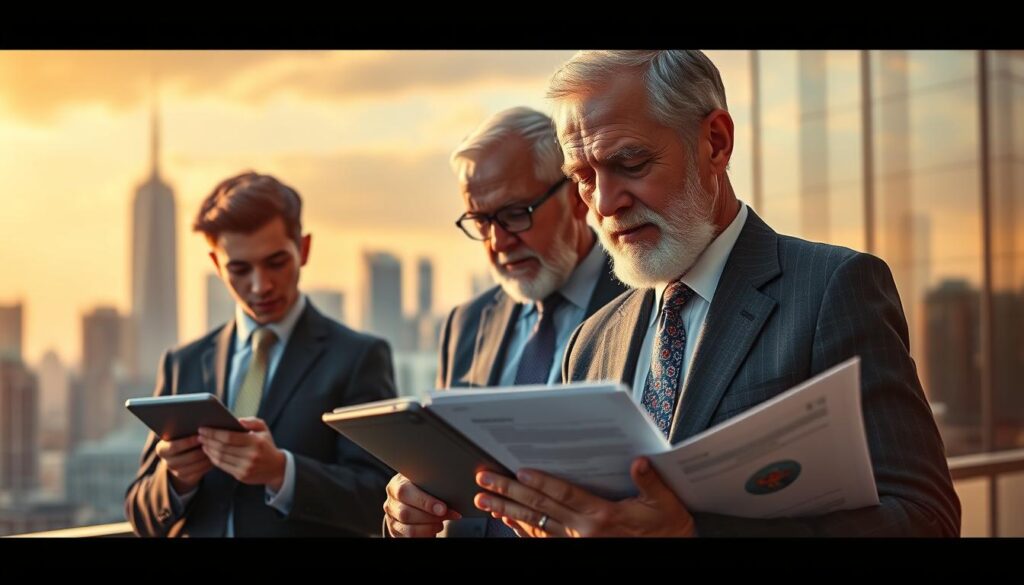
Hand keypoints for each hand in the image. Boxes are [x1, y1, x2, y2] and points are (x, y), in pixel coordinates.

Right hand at [156, 435, 212, 493]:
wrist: (181, 458)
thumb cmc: (182, 440)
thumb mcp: (179, 435)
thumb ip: (185, 430)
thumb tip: (200, 424)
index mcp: (162, 449)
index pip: (173, 447)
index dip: (188, 442)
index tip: (200, 436)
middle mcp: (167, 462)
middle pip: (187, 458)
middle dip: (201, 450)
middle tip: (213, 443)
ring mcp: (176, 472)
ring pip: (195, 466)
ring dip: (207, 458)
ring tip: (217, 450)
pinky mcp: (186, 479)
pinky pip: (200, 473)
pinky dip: (208, 465)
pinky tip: (216, 458)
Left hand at [197, 418, 286, 490]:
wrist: (276, 468)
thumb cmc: (267, 445)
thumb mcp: (263, 429)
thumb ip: (251, 421)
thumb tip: (236, 420)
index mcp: (256, 442)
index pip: (229, 437)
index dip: (214, 433)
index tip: (204, 428)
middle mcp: (251, 455)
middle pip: (222, 447)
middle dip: (208, 440)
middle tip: (200, 435)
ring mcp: (245, 467)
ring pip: (220, 458)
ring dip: (208, 450)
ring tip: (203, 443)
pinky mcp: (241, 476)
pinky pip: (223, 466)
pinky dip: (213, 459)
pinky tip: (209, 452)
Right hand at [383, 473, 461, 536]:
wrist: (416, 499)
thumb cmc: (424, 488)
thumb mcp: (425, 482)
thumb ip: (432, 485)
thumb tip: (450, 491)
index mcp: (396, 485)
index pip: (405, 492)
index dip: (425, 502)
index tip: (443, 508)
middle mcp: (391, 503)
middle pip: (406, 513)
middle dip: (430, 517)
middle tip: (446, 515)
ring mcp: (391, 519)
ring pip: (409, 529)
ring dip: (429, 528)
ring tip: (440, 523)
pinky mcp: (396, 532)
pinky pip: (410, 538)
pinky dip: (425, 535)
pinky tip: (434, 529)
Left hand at [474, 457, 695, 536]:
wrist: (670, 553)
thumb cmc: (666, 528)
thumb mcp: (665, 503)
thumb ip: (649, 482)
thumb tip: (640, 462)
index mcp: (603, 514)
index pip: (564, 494)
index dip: (540, 482)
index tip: (517, 473)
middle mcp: (585, 530)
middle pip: (540, 508)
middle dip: (509, 493)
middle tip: (485, 481)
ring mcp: (577, 542)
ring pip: (534, 525)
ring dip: (507, 512)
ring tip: (485, 501)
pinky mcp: (575, 550)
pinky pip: (541, 540)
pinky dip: (521, 531)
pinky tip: (507, 522)